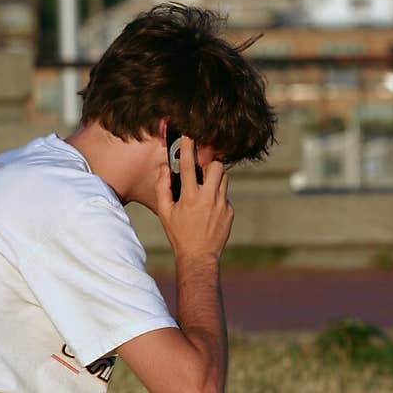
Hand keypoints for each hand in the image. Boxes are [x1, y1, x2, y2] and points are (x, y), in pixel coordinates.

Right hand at [156, 136, 232, 262]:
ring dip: (215, 179)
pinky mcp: (230, 212)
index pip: (190, 166)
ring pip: (224, 179)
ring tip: (204, 189)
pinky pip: (225, 196)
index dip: (188, 148)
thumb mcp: (165, 212)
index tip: (189, 135)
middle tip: (202, 169)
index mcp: (190, 197)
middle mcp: (209, 198)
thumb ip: (163, 188)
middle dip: (210, 163)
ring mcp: (222, 205)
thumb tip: (165, 169)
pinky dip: (217, 197)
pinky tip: (209, 210)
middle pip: (217, 166)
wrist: (199, 256)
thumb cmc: (178, 234)